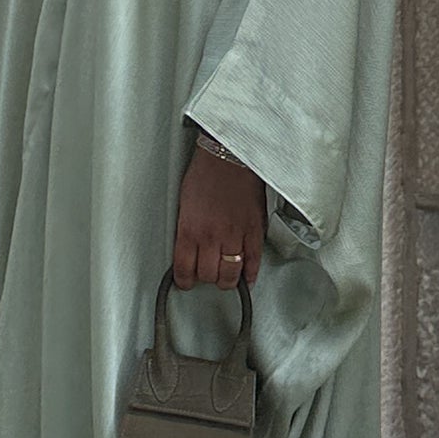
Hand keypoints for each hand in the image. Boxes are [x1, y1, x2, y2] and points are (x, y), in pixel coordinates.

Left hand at [173, 140, 265, 288]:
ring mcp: (235, 235)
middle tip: (206, 274)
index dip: (184, 280)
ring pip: (230, 275)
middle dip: (205, 279)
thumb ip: (187, 228)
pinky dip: (250, 274)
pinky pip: (253, 262)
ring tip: (224, 279)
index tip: (186, 282)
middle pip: (208, 276)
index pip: (184, 269)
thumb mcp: (184, 202)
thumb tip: (187, 248)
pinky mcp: (254, 231)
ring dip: (226, 281)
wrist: (230, 155)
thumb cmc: (206, 172)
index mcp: (190, 229)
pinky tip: (246, 277)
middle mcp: (211, 236)